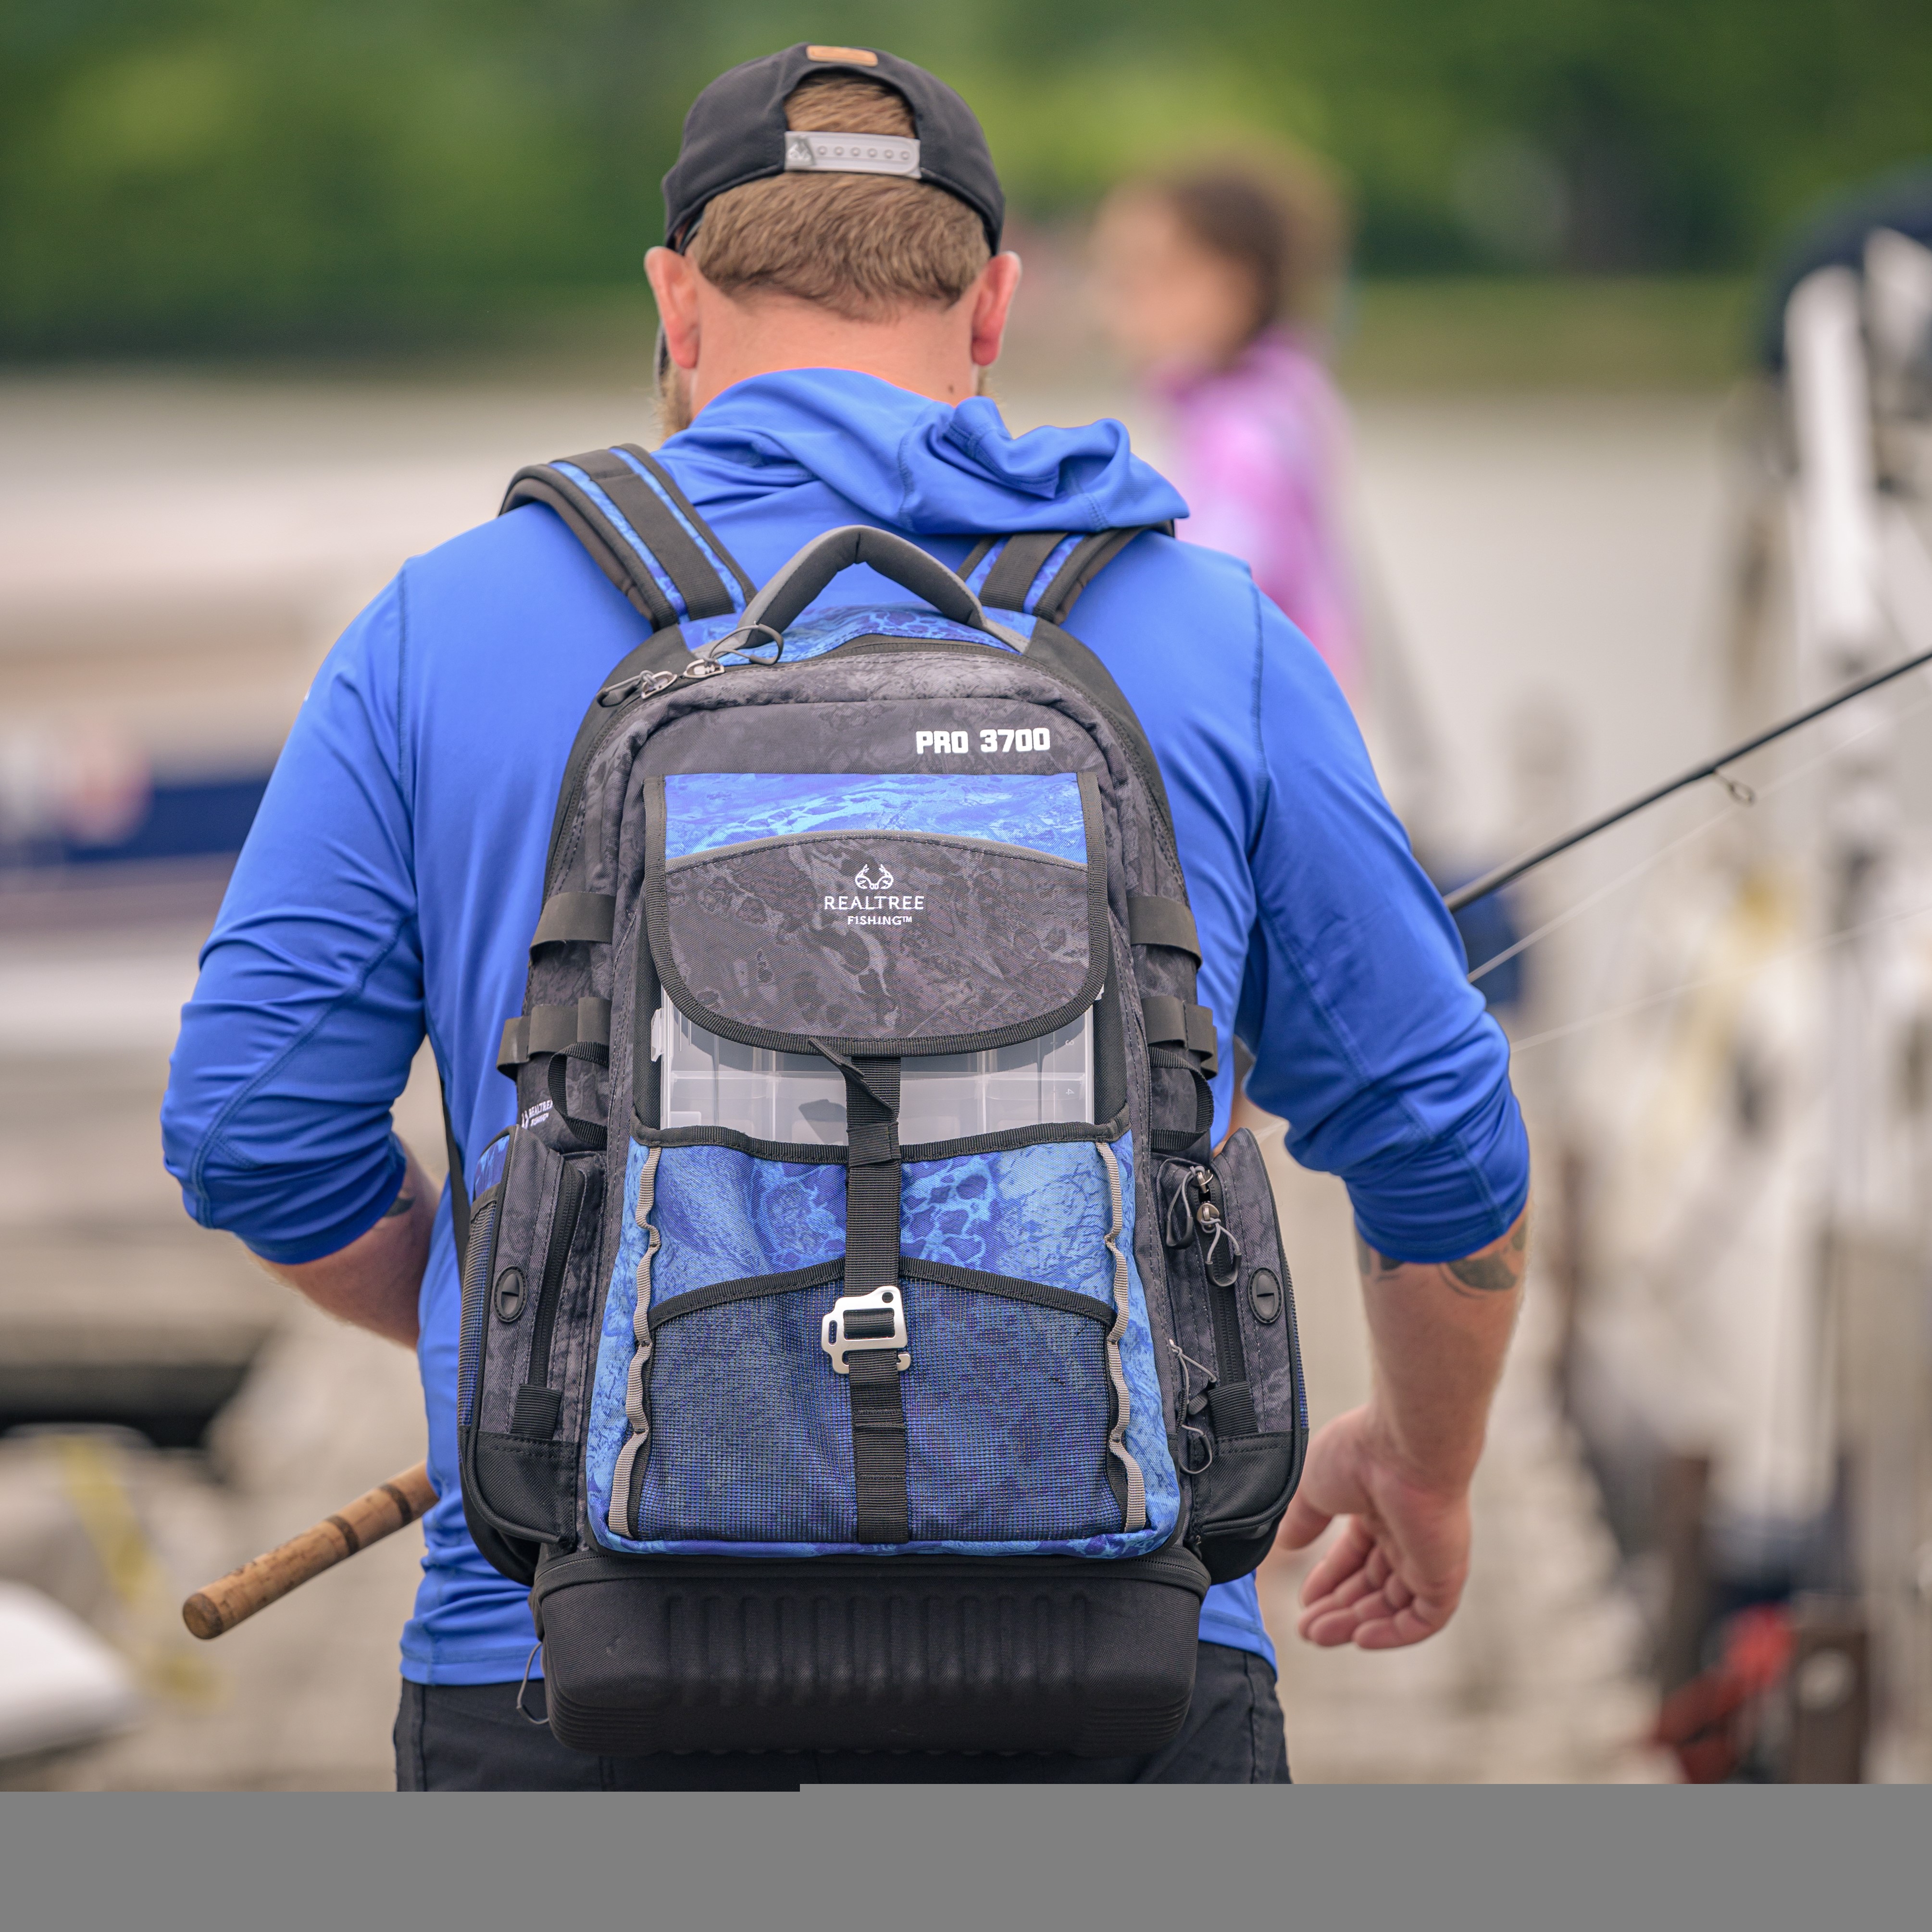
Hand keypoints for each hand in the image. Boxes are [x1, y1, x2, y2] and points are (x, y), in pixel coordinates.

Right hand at [1277, 1404, 1471, 1648]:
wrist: (1404, 1447)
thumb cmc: (1360, 1453)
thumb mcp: (1315, 1487)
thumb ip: (1303, 1519)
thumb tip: (1287, 1543)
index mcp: (1379, 1508)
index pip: (1355, 1556)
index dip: (1328, 1581)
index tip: (1303, 1599)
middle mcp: (1405, 1534)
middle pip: (1372, 1586)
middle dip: (1338, 1609)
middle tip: (1307, 1630)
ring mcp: (1427, 1556)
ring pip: (1393, 1605)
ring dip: (1355, 1623)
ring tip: (1318, 1635)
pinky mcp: (1445, 1575)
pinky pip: (1425, 1618)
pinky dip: (1394, 1633)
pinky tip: (1360, 1638)